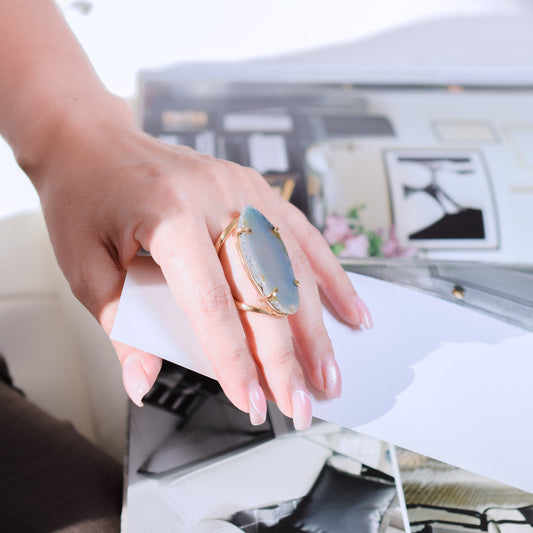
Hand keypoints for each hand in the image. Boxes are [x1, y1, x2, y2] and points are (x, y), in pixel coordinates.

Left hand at [32, 105, 371, 429]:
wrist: (93, 141)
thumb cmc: (85, 199)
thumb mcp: (85, 268)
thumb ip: (122, 329)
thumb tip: (145, 382)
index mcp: (169, 216)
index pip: (213, 304)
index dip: (236, 360)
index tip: (251, 402)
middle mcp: (216, 198)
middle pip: (265, 290)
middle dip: (285, 358)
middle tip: (300, 404)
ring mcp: (242, 189)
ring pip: (294, 266)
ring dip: (316, 327)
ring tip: (330, 373)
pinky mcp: (255, 189)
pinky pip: (302, 236)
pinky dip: (330, 277)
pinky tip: (349, 310)